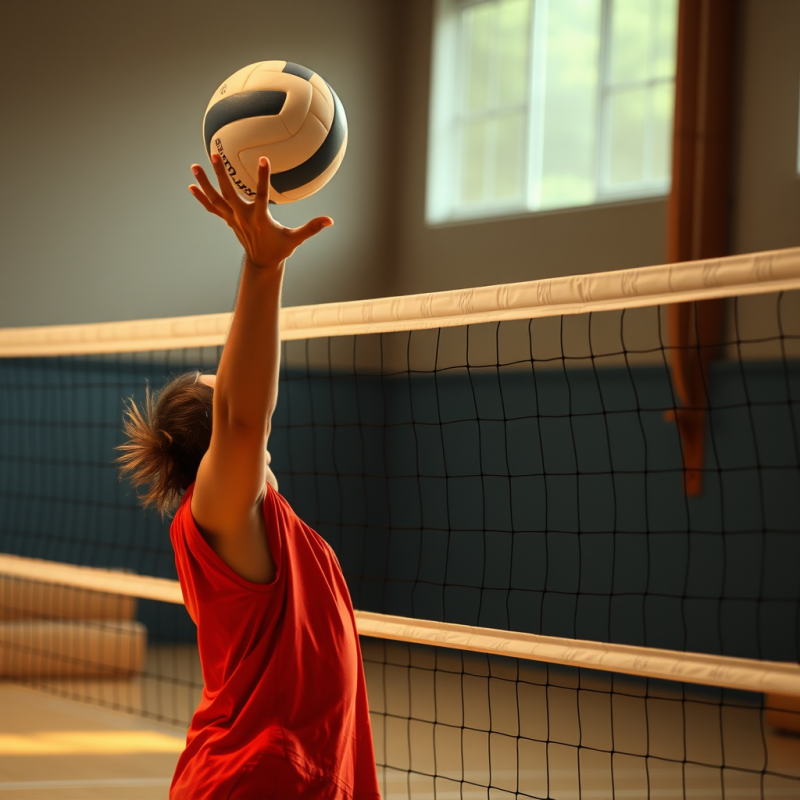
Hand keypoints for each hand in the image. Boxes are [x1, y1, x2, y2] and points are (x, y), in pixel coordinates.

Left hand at [189, 155, 332, 268]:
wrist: (262, 264)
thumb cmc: (280, 249)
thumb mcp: (296, 239)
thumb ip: (311, 228)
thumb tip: (330, 221)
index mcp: (260, 219)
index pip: (261, 195)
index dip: (263, 177)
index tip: (263, 159)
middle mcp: (243, 217)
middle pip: (229, 193)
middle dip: (220, 174)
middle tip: (214, 154)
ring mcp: (233, 219)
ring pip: (216, 198)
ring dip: (204, 183)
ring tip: (194, 166)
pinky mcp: (229, 221)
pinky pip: (212, 208)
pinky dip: (202, 198)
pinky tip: (192, 186)